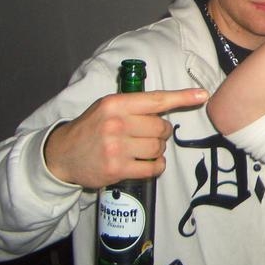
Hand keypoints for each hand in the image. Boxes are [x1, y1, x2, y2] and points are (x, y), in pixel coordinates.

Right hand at [44, 88, 207, 187]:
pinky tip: (148, 164)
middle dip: (162, 132)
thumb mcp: (108, 107)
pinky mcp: (117, 169)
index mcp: (116, 104)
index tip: (202, 95)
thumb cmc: (92, 127)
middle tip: (149, 135)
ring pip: (158, 148)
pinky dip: (156, 167)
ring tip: (144, 149)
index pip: (156, 100)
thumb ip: (135, 105)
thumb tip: (171, 102)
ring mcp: (116, 148)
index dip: (182, 97)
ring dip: (158, 150)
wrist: (62, 155)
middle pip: (161, 127)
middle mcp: (116, 124)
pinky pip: (152, 168)